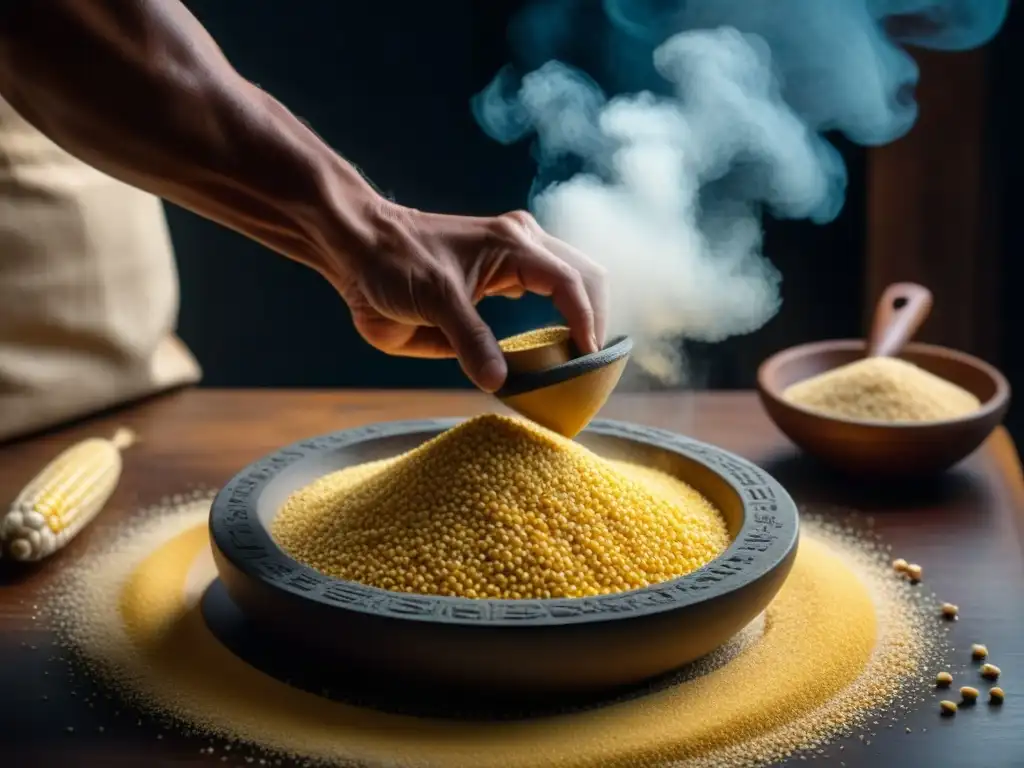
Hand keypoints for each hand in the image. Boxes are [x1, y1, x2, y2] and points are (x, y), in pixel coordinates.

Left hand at [319, 204, 607, 392]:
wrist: (357, 246)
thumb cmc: (392, 262)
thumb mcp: (433, 302)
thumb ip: (469, 341)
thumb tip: (501, 382)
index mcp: (513, 245)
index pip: (571, 284)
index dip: (586, 322)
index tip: (588, 359)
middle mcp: (522, 246)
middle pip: (585, 277)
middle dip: (596, 318)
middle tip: (591, 366)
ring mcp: (514, 256)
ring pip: (573, 281)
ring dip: (584, 316)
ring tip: (580, 359)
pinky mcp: (500, 274)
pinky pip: (546, 292)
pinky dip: (560, 318)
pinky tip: (555, 347)